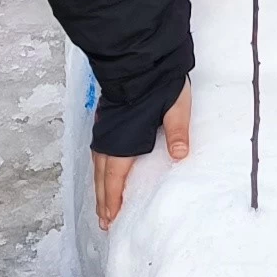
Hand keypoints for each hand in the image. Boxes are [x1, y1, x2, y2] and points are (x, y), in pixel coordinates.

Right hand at [91, 82, 194, 228]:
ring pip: (97, 164)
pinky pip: (98, 152)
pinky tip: (104, 172)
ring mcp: (105, 127)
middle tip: (103, 221)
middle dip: (102, 200)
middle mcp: (109, 135)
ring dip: (99, 186)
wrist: (140, 56)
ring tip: (102, 204)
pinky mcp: (107, 119)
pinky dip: (100, 169)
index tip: (110, 218)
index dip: (112, 199)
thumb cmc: (159, 80)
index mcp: (124, 138)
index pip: (115, 177)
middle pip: (101, 175)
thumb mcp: (176, 105)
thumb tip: (179, 155)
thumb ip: (177, 131)